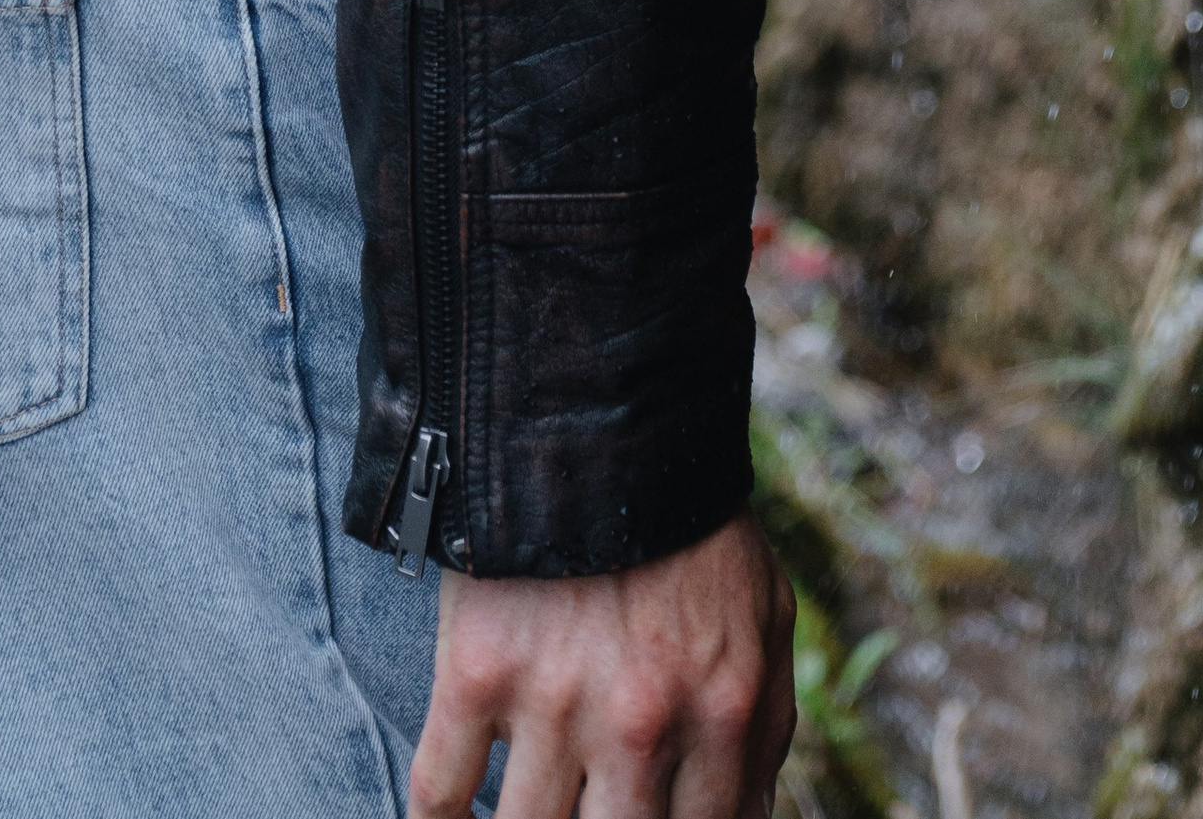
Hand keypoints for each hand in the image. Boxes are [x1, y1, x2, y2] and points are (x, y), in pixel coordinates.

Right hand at [410, 511, 795, 818]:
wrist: (603, 423)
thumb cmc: (691, 530)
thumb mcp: (764, 616)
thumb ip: (765, 725)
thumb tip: (748, 817)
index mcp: (719, 711)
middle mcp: (639, 723)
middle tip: (590, 806)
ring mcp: (552, 704)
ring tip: (537, 800)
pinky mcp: (476, 674)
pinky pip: (437, 791)